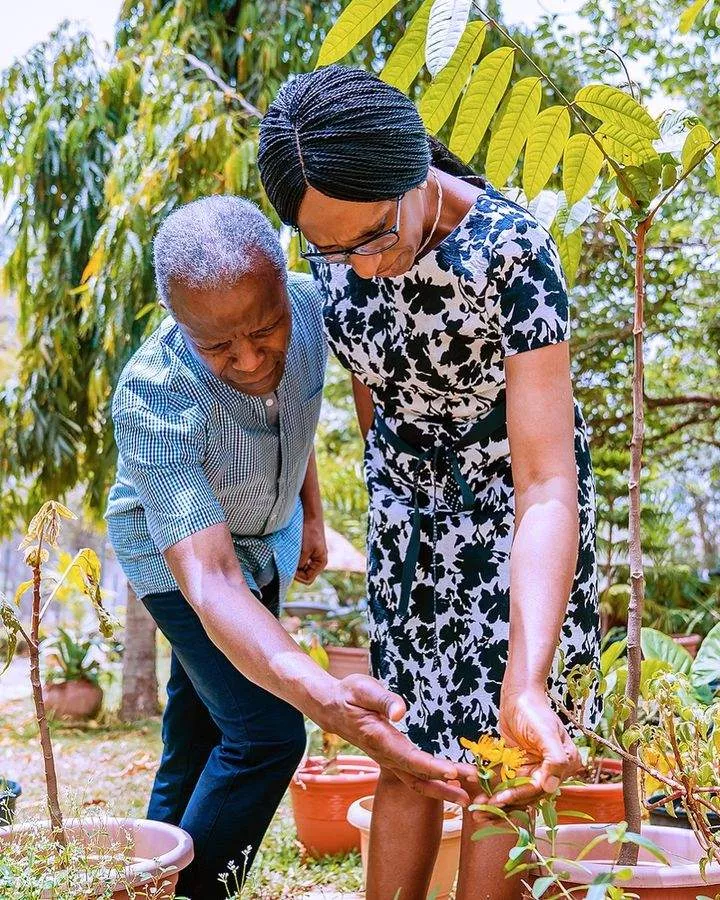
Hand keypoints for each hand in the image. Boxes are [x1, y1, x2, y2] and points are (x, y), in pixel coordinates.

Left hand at [295, 517, 326, 583]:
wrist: (311, 516)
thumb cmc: (309, 532)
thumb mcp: (304, 550)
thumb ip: (300, 564)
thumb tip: (293, 572)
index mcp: (321, 563)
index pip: (308, 579)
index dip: (297, 577)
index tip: (289, 568)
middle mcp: (319, 561)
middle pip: (305, 575)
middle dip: (296, 571)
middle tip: (287, 563)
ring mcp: (314, 556)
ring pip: (302, 568)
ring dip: (295, 564)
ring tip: (289, 557)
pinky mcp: (309, 550)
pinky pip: (301, 560)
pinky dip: (295, 559)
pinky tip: (291, 552)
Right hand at [320, 673, 476, 805]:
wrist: (331, 709)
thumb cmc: (349, 694)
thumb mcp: (363, 689)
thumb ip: (383, 700)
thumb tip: (401, 711)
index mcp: (379, 739)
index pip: (410, 758)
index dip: (432, 767)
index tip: (453, 771)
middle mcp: (385, 755)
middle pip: (418, 775)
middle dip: (446, 782)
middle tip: (474, 784)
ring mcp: (388, 760)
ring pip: (416, 782)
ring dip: (441, 790)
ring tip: (467, 797)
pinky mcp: (391, 758)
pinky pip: (413, 777)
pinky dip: (432, 784)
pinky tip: (449, 784)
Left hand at [487, 686, 579, 811]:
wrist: (519, 694)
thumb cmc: (534, 710)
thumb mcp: (546, 732)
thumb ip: (554, 760)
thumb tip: (551, 787)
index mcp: (564, 766)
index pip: (541, 789)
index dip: (519, 796)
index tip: (499, 801)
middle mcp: (551, 771)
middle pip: (527, 794)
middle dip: (504, 805)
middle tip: (481, 814)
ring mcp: (534, 769)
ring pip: (515, 792)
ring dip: (496, 802)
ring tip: (477, 811)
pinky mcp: (519, 765)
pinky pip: (506, 781)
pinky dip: (492, 789)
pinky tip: (478, 796)